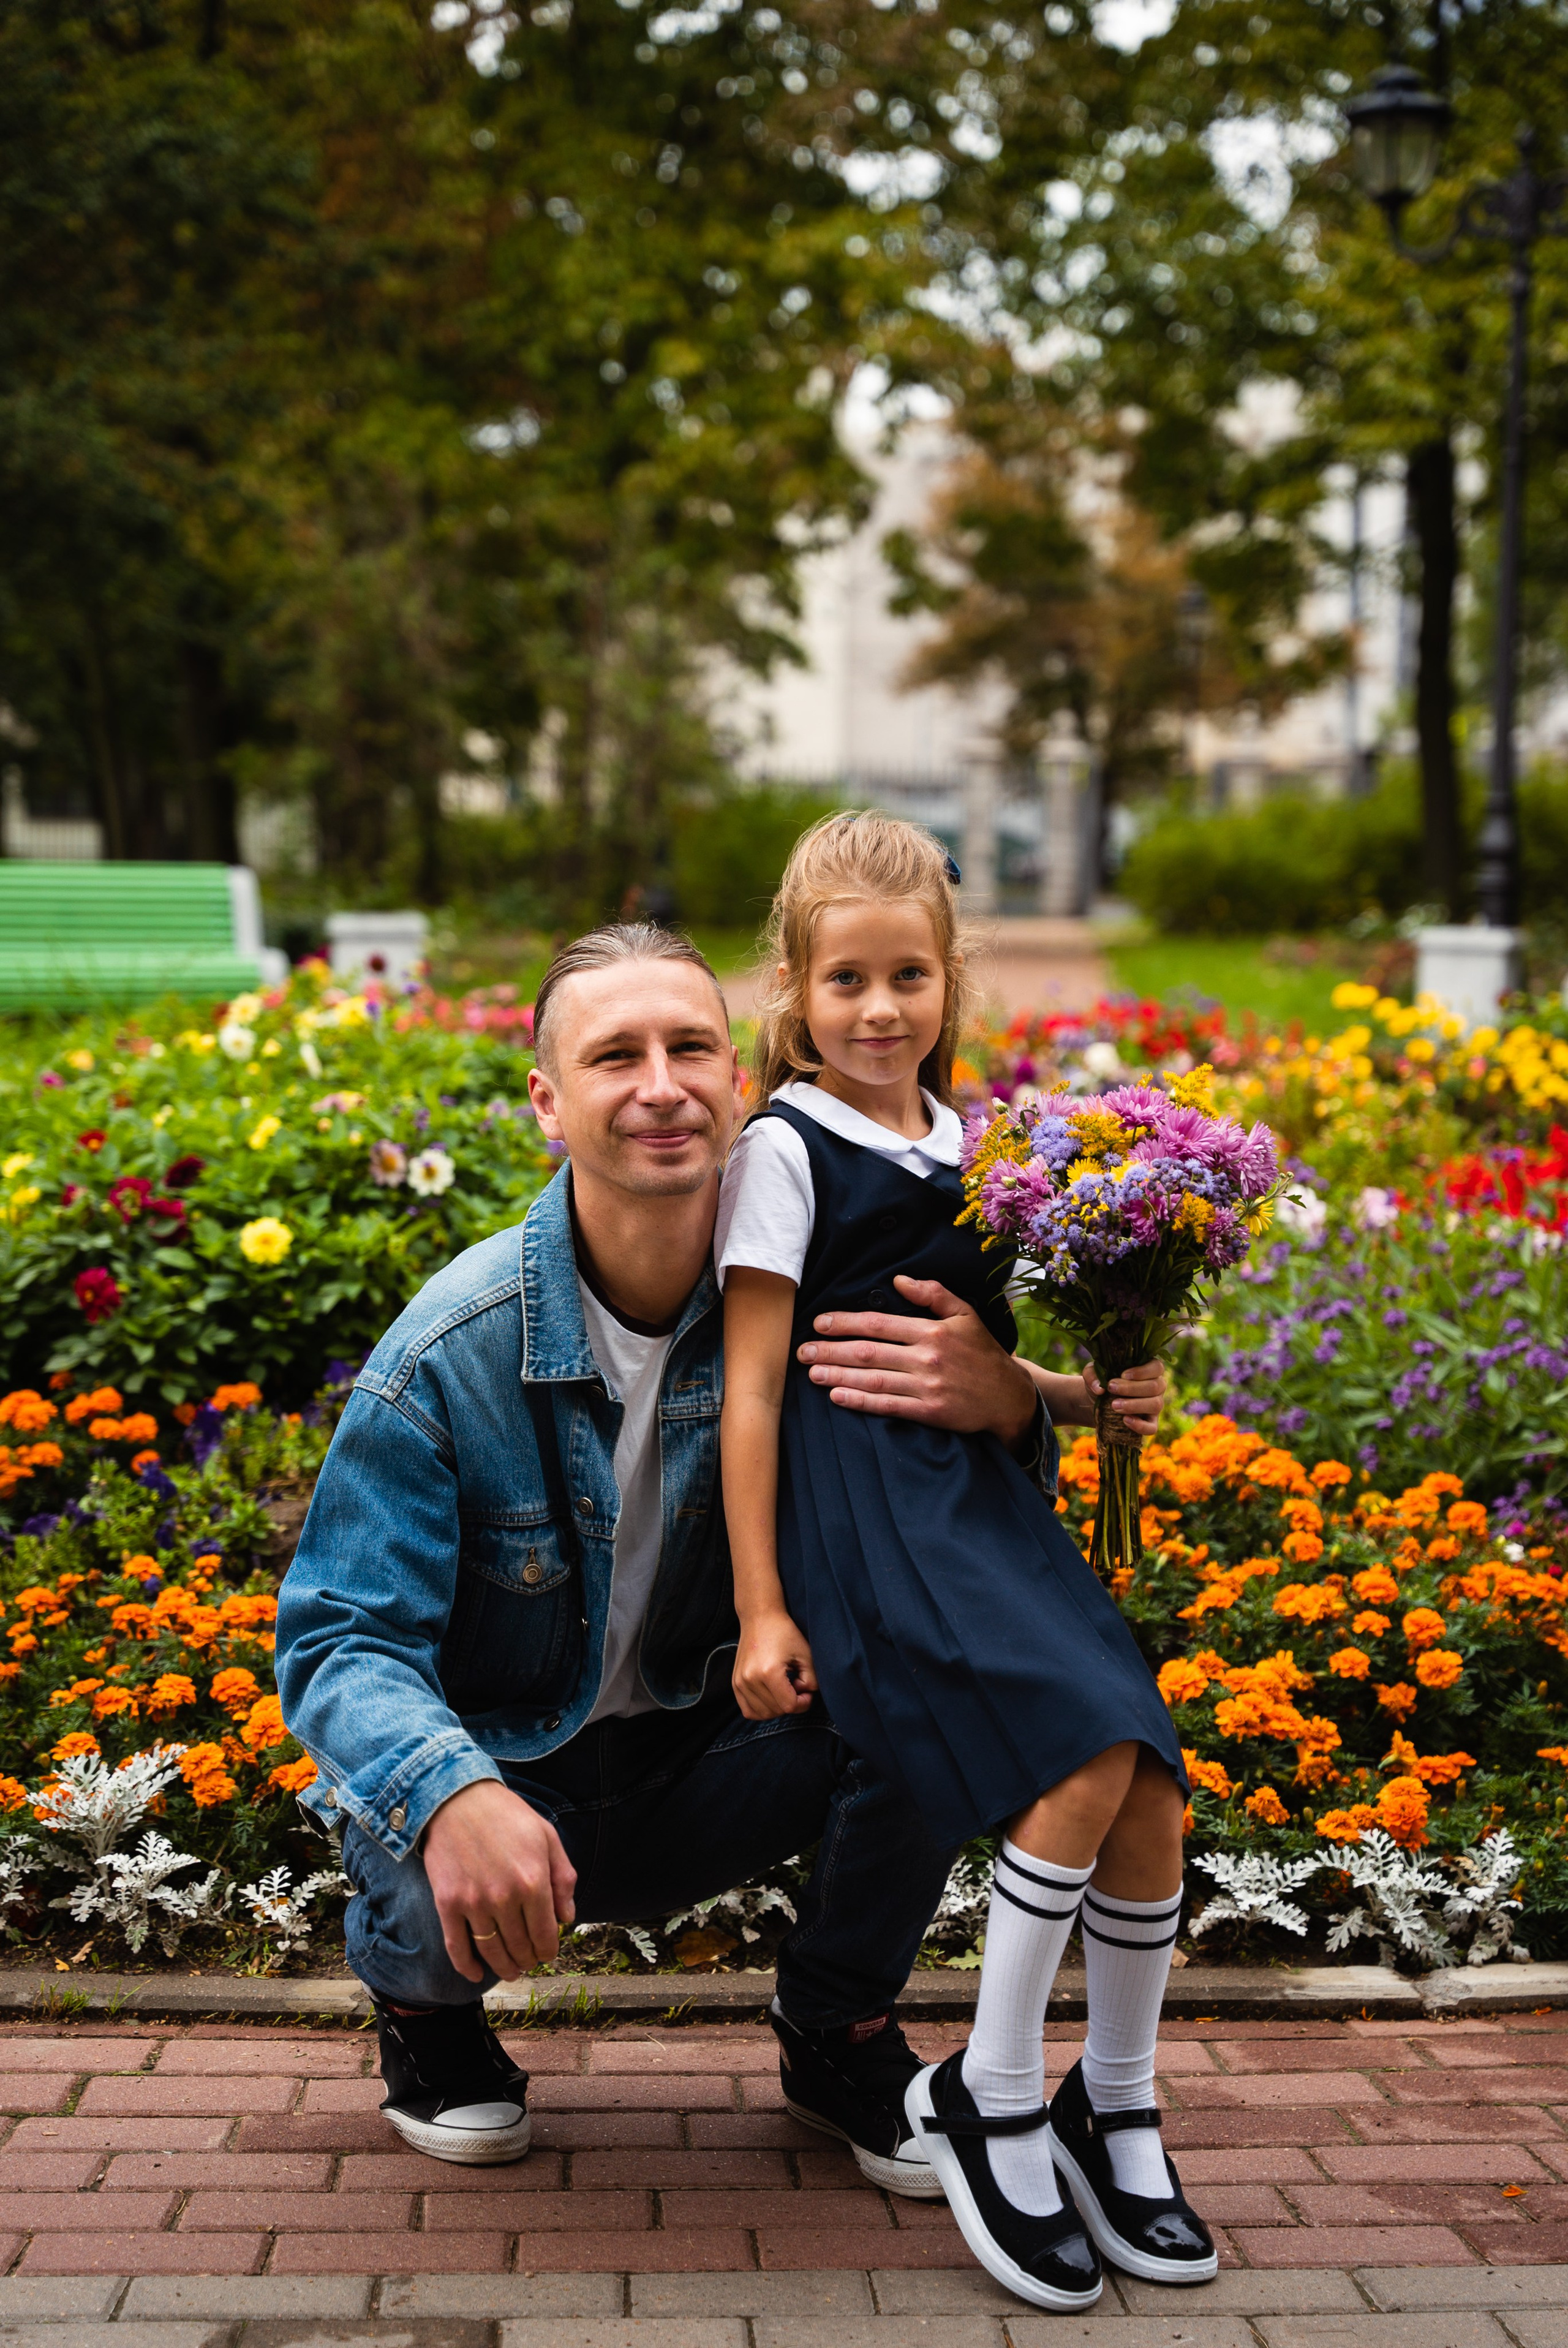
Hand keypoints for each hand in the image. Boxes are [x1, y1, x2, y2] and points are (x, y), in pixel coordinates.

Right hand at [422, 1779, 577, 1983]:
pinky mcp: (448, 1904)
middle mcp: (505, 1897)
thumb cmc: (506, 1815)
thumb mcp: (547, 1836)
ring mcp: (474, 1903)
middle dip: (529, 1959)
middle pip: (520, 1946)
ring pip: (492, 1952)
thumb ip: (563, 1877)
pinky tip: (475, 1976)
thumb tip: (567, 1917)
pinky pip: (457, 1947)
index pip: (546, 1933)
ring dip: (504, 1967)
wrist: (456, 1799)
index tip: (547, 1953)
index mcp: (534, 1881)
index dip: (548, 1949)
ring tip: (511, 1970)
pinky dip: (466, 1967)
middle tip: (529, 1960)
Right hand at [733, 1609, 817, 1719]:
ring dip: (777, 1708)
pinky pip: (748, 1710)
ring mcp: (739, 1682)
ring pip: (762, 1714)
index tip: (807, 1691)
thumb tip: (805, 1696)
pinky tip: (771, 1697)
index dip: (803, 1703)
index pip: (788, 1706)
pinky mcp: (735, 1683)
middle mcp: (750, 1679)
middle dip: (791, 1704)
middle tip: (797, 1687)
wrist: (759, 1618)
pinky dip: (761, 1710)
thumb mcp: (806, 1654)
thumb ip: (812, 1680)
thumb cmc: (785, 1633)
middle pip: (776, 1711)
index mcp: (768, 1672)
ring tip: (784, 1690)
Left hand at [798, 1276, 1035, 1448]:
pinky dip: (860, 1401)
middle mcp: (927, 1357)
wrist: (1010, 1397)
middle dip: (830, 1351)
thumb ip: (933, 1294)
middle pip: (868, 1352)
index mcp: (932, 1330)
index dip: (844, 1323)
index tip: (819, 1323)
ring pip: (873, 1379)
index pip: (878, 1323)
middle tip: (801, 1351)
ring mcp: (927, 1386)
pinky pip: (888, 1406)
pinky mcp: (930, 1412)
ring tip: (812, 1372)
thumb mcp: (965, 1315)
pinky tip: (837, 1396)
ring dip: (837, 1376)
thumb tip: (897, 1280)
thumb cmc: (983, 1353)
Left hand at [1085, 1359, 1166, 1438]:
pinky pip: (1152, 1427)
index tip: (1123, 1374)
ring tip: (1114, 1405)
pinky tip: (1125, 1420)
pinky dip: (1140, 1425)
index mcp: (1149, 1369)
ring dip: (1135, 1405)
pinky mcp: (1150, 1422)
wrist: (1097, 1400)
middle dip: (1132, 1388)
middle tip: (1111, 1388)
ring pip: (1156, 1405)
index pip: (1157, 1367)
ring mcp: (1156, 1405)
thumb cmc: (1102, 1381)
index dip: (1142, 1371)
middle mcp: (1157, 1386)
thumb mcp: (1093, 1373)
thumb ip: (1092, 1374)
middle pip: (1156, 1386)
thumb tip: (1099, 1388)